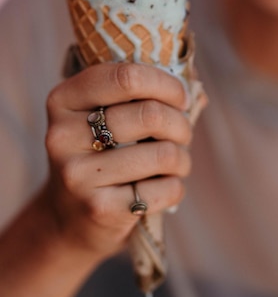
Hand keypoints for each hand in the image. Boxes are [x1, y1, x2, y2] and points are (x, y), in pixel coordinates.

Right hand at [44, 62, 191, 260]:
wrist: (70, 219)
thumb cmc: (101, 154)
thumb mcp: (104, 116)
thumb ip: (140, 93)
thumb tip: (196, 88)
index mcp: (64, 100)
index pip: (127, 77)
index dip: (167, 84)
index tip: (181, 98)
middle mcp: (62, 135)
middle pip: (150, 115)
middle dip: (181, 124)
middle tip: (182, 134)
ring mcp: (77, 175)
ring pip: (163, 154)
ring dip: (182, 158)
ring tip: (175, 163)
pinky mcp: (99, 209)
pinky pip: (166, 189)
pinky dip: (176, 186)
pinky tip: (163, 186)